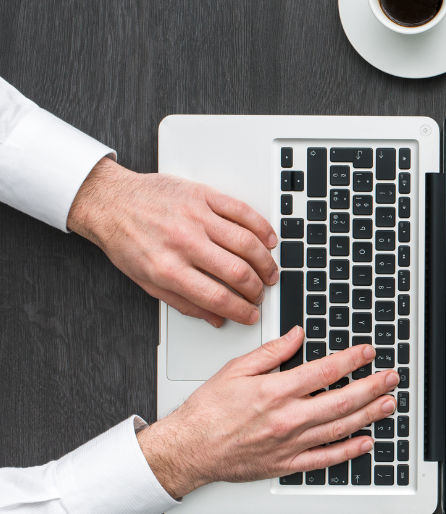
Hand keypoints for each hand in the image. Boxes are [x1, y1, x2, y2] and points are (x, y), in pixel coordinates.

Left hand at [67, 157, 278, 326]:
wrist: (108, 202)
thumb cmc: (125, 240)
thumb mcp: (146, 281)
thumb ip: (183, 302)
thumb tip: (215, 318)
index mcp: (167, 268)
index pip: (217, 297)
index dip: (241, 310)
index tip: (250, 314)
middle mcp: (183, 242)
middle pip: (237, 272)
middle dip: (256, 289)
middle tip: (259, 294)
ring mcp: (195, 217)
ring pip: (246, 243)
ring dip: (265, 262)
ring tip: (269, 271)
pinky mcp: (202, 195)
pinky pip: (242, 212)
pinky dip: (262, 228)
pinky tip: (268, 240)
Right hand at [137, 330, 396, 498]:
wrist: (188, 449)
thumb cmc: (207, 412)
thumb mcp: (235, 370)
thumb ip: (271, 353)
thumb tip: (296, 335)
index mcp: (275, 392)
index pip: (325, 371)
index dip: (352, 360)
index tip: (368, 353)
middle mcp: (287, 418)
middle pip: (342, 400)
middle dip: (372, 386)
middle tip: (391, 377)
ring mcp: (290, 443)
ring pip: (340, 428)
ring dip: (369, 415)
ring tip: (388, 403)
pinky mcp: (287, 463)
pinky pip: (325, 458)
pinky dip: (349, 451)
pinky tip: (366, 442)